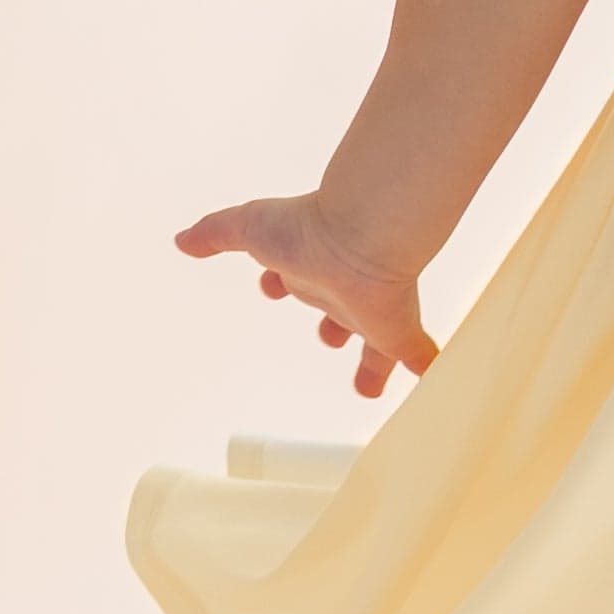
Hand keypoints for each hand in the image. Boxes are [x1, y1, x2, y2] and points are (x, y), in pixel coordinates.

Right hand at [173, 195, 440, 396]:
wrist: (359, 234)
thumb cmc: (305, 228)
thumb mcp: (248, 227)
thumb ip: (216, 232)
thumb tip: (181, 240)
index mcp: (306, 266)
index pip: (291, 277)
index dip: (279, 282)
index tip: (272, 286)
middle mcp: (339, 289)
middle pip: (335, 313)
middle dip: (332, 326)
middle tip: (329, 338)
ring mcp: (371, 310)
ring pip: (373, 342)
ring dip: (372, 361)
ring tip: (371, 386)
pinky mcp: (397, 329)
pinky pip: (415, 354)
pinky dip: (424, 367)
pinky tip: (432, 378)